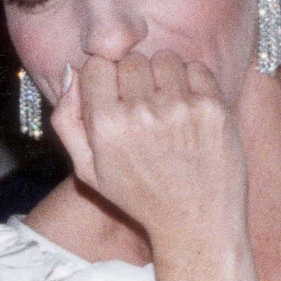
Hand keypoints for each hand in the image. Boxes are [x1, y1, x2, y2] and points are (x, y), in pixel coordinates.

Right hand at [47, 51, 247, 242]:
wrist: (195, 221)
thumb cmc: (139, 196)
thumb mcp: (87, 171)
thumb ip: (66, 120)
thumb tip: (72, 71)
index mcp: (106, 125)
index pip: (97, 64)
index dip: (105, 78)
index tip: (115, 96)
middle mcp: (142, 112)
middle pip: (131, 60)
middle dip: (134, 77)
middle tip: (143, 105)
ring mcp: (181, 108)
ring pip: (165, 58)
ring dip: (164, 76)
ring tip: (168, 106)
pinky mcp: (213, 108)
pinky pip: (197, 68)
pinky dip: (192, 82)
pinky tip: (189, 110)